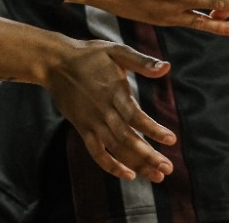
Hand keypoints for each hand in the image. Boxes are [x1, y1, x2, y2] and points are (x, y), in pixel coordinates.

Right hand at [42, 39, 177, 182]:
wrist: (56, 63)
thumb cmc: (90, 56)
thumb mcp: (117, 51)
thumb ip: (142, 62)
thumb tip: (167, 67)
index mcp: (115, 93)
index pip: (137, 117)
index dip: (154, 130)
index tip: (171, 140)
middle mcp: (104, 112)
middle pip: (128, 139)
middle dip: (149, 156)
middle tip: (168, 169)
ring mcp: (92, 123)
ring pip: (116, 149)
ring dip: (137, 164)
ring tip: (157, 176)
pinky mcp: (82, 129)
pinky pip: (96, 153)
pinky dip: (111, 166)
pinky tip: (128, 175)